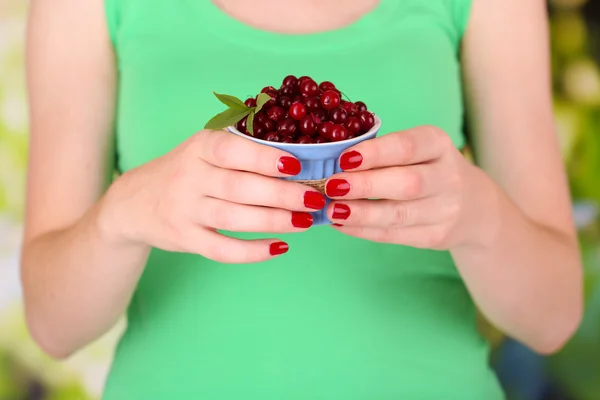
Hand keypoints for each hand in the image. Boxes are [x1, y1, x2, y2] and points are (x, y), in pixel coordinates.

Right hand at [99, 130, 326, 262]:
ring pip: (233, 218)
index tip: (297, 166)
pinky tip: (280, 247)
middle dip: (282, 194)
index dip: (265, 158)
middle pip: (240, 187)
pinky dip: (252, 252)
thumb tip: (298, 150)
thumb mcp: (204, 148)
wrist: (135, 202)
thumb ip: (241, 146)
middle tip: (314, 198)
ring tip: (305, 222)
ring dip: (274, 221)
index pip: (233, 151)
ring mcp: (185, 210)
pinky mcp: (185, 238)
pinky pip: (221, 249)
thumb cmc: (187, 170)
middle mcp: (189, 177)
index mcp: (199, 147)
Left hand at [326, 126, 494, 249]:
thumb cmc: (426, 168)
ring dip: (361, 214)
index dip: (375, 153)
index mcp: (438, 144)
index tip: (344, 158)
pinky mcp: (436, 236)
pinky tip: (341, 223)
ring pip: (399, 214)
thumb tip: (330, 162)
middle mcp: (448, 176)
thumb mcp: (416, 150)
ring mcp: (445, 209)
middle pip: (407, 183)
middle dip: (365, 185)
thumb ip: (382, 153)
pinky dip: (364, 230)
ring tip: (331, 210)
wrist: (473, 205)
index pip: (407, 147)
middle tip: (332, 186)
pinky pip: (395, 235)